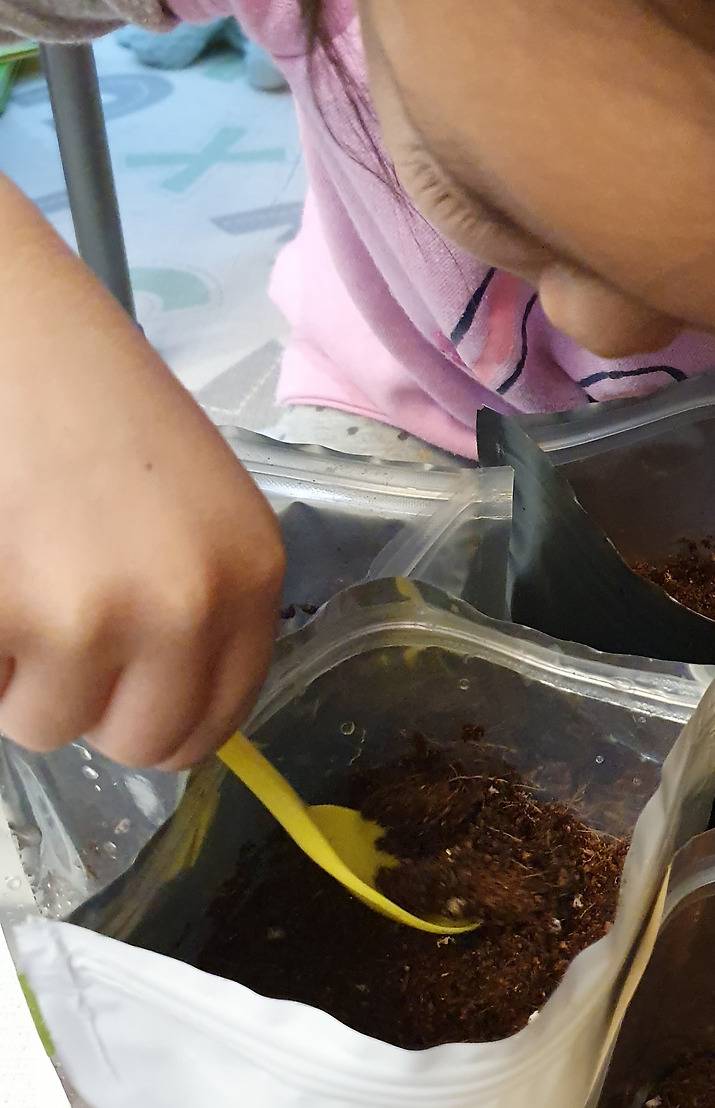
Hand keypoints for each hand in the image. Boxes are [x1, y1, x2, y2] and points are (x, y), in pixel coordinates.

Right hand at [0, 177, 284, 768]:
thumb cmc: (94, 402)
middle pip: (142, 743)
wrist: (8, 320)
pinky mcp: (13, 612)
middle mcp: (192, 604)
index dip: (162, 722)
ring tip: (22, 575)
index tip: (125, 698)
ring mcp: (100, 614)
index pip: (219, 720)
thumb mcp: (197, 505)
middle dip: (92, 706)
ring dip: (22, 676)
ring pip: (48, 725)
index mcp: (252, 576)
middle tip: (60, 633)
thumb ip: (202, 602)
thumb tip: (165, 705)